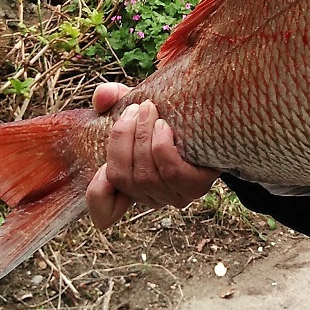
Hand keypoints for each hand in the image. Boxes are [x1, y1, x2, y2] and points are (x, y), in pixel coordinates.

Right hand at [85, 82, 218, 230]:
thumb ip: (112, 99)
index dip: (97, 195)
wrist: (212, 121)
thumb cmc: (167, 117)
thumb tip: (104, 95)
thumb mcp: (134, 108)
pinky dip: (162, 147)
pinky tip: (165, 127)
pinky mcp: (196, 186)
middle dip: (123, 138)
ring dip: (143, 137)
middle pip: (121, 177)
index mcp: (131, 186)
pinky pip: (172, 172)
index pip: (103, 214)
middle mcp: (150, 197)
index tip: (101, 166)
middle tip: (136, 108)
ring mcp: (174, 195)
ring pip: (144, 175)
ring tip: (149, 109)